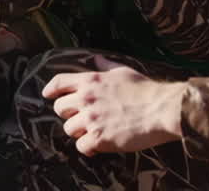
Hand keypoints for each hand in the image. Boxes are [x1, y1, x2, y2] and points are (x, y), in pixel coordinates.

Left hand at [42, 56, 183, 156]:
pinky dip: (88, 148)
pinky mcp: (99, 137)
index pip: (59, 82)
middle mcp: (86, 98)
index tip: (47, 95)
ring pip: (69, 129)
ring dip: (79, 132)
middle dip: (68, 114)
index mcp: (91, 80)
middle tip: (81, 119)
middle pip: (59, 108)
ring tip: (93, 132)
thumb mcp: (123, 71)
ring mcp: (91, 119)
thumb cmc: (146, 90)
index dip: (51, 90)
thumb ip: (106, 66)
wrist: (161, 109)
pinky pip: (81, 146)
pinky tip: (98, 146)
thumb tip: (97, 60)